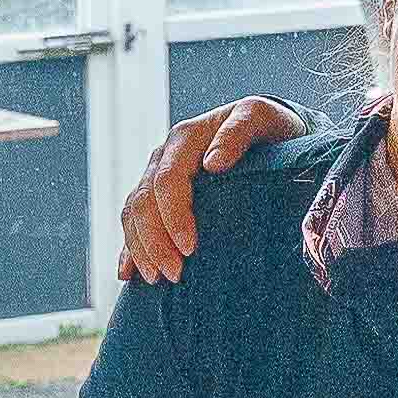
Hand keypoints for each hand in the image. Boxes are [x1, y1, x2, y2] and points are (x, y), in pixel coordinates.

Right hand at [116, 94, 305, 283]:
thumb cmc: (270, 127)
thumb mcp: (262, 118)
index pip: (167, 180)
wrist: (269, 131)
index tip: (190, 248)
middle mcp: (165, 156)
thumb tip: (213, 163)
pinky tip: (128, 273)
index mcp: (186, 138)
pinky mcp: (158, 196)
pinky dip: (129, 248)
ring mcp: (157, 176)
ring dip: (141, 249)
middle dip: (155, 241)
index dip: (173, 216)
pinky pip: (133, 222)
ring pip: (132, 214)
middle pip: (143, 201)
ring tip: (157, 278)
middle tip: (175, 274)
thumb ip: (239, 131)